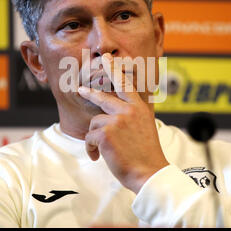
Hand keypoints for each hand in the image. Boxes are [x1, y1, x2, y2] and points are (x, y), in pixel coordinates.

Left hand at [77, 53, 169, 193]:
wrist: (149, 172)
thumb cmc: (146, 153)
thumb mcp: (145, 126)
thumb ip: (133, 115)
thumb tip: (117, 110)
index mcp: (139, 108)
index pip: (125, 84)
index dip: (115, 70)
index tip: (107, 58)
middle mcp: (128, 110)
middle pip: (102, 97)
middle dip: (90, 93)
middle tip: (81, 89)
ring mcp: (117, 120)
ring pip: (94, 122)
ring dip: (94, 137)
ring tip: (102, 150)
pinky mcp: (106, 133)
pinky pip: (89, 137)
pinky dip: (91, 149)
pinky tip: (98, 156)